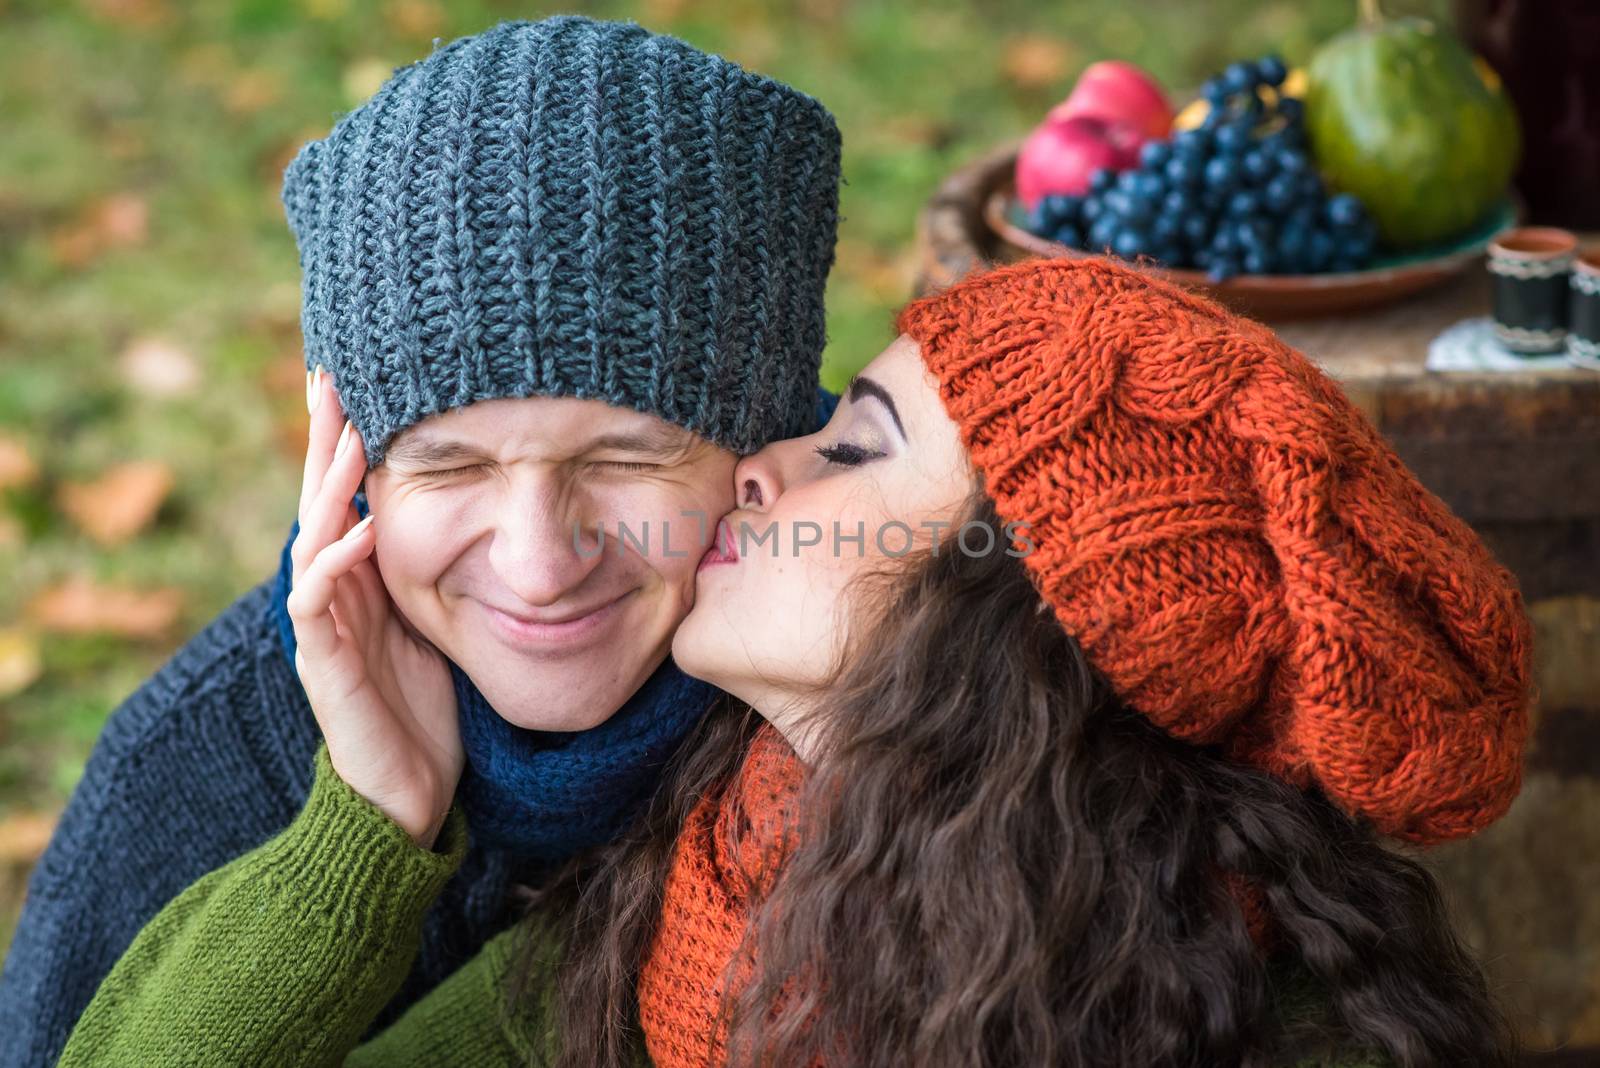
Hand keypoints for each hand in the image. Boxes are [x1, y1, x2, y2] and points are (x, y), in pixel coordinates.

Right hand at [286, 367, 461, 847]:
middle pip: (318, 501)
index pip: (346, 495)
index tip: (356, 381)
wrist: (408, 795)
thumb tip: (493, 517)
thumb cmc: (428, 710)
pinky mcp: (323, 664)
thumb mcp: (441, 625)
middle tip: (328, 378)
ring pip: (312, 539)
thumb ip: (442, 574)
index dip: (346, 442)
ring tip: (351, 437)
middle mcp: (330, 594)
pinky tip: (361, 529)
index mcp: (358, 581)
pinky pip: (316, 602)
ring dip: (329, 487)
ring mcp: (321, 627)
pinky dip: (335, 562)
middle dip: (323, 441)